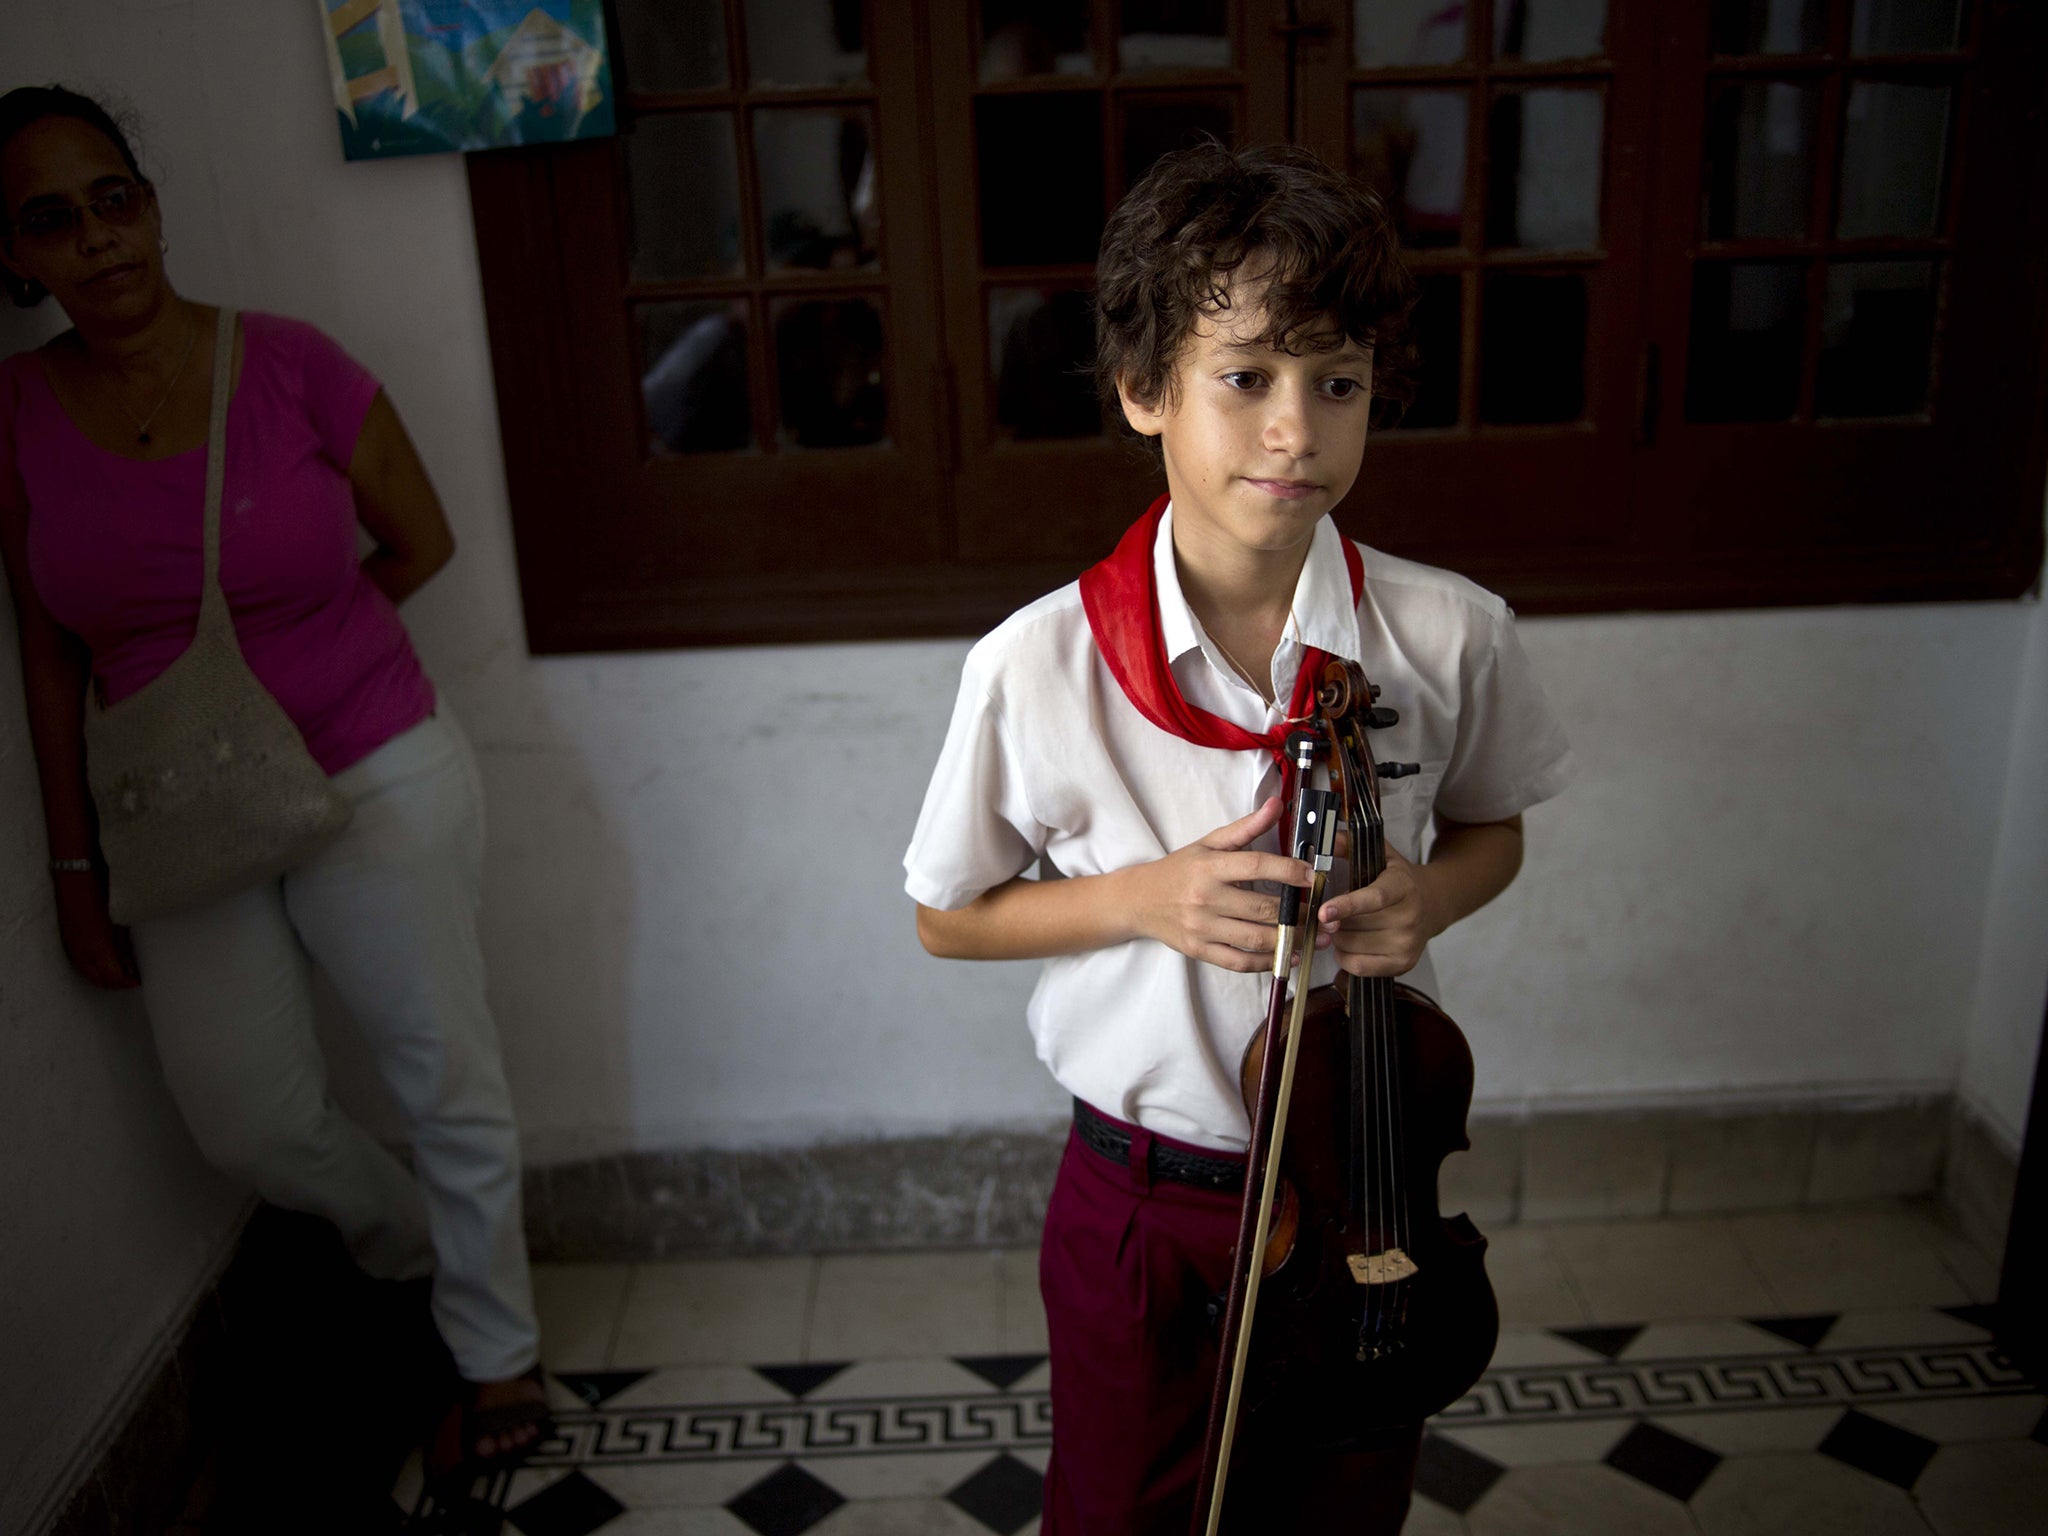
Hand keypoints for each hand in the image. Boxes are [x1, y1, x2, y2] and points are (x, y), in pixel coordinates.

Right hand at [53, 874, 140, 988]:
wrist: (75, 872)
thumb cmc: (101, 890)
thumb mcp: (119, 918)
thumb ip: (122, 943)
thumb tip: (130, 962)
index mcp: (97, 945)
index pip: (112, 976)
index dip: (127, 982)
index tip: (139, 980)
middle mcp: (82, 949)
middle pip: (100, 979)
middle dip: (117, 983)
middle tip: (132, 979)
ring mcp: (71, 943)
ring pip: (87, 972)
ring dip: (104, 977)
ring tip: (121, 973)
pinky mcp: (67, 937)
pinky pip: (78, 961)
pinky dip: (92, 968)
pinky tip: (104, 963)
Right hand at [1126, 797, 1310, 973]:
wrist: (1138, 900)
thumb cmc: (1179, 870)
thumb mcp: (1209, 842)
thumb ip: (1246, 827)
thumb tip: (1277, 804)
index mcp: (1210, 866)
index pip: (1257, 866)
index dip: (1290, 871)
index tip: (1313, 876)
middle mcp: (1206, 898)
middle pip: (1263, 907)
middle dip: (1299, 912)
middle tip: (1322, 912)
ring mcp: (1202, 927)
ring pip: (1256, 938)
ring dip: (1291, 940)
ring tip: (1315, 936)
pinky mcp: (1199, 950)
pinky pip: (1239, 961)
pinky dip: (1267, 962)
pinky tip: (1288, 956)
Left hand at [1314, 843, 1434, 977]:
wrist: (1433, 904)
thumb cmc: (1398, 880)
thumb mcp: (1381, 855)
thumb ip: (1351, 845)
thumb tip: (1327, 840)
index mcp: (1403, 885)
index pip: (1374, 898)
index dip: (1347, 905)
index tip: (1323, 911)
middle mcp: (1409, 916)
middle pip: (1354, 925)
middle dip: (1334, 919)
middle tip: (1332, 910)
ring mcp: (1408, 943)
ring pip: (1350, 945)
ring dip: (1337, 936)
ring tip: (1346, 924)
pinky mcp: (1403, 964)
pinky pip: (1357, 966)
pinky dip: (1344, 955)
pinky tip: (1350, 942)